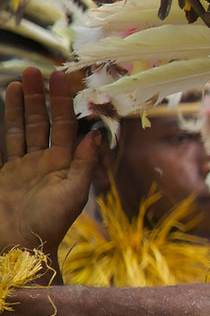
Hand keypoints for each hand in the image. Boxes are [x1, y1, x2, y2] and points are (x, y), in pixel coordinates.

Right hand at [0, 68, 98, 254]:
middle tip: (37, 70)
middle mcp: (48, 159)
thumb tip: (95, 134)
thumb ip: (84, 163)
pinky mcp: (8, 171)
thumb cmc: (51, 222)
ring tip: (20, 79)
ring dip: (23, 104)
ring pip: (25, 127)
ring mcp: (26, 164)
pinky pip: (9, 141)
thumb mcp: (74, 193)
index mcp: (66, 162)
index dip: (63, 102)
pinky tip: (7, 102)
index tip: (60, 78)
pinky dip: (8, 121)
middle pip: (44, 120)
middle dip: (41, 96)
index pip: (65, 124)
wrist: (22, 246)